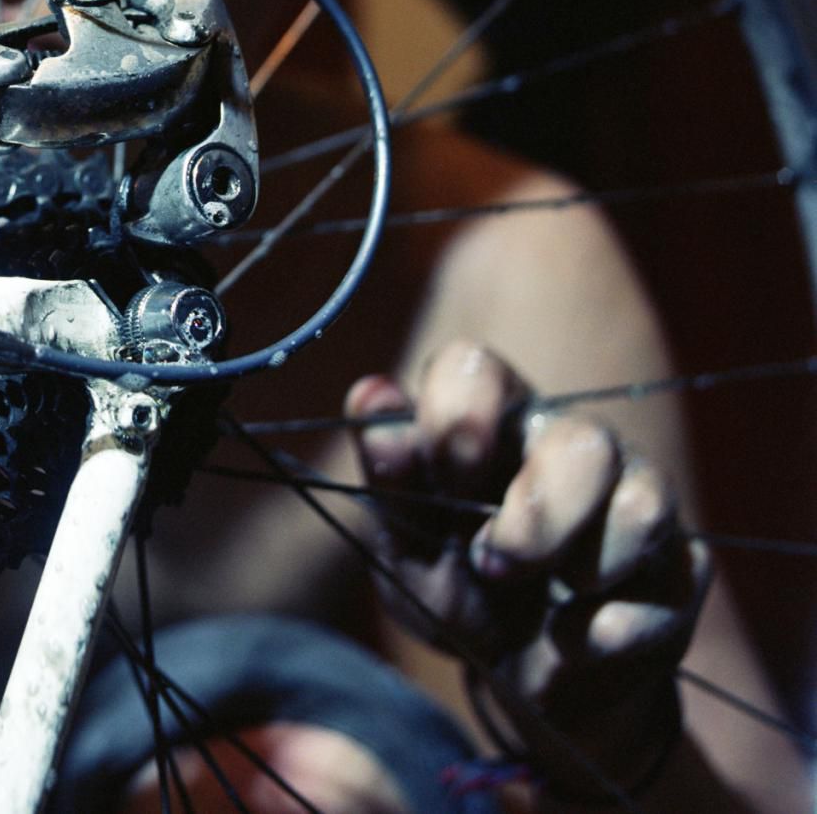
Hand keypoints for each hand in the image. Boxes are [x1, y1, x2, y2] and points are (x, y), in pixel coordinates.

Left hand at [346, 342, 708, 795]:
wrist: (527, 682)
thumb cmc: (458, 589)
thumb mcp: (409, 547)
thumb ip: (391, 477)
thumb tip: (369, 394)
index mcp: (491, 423)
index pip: (479, 369)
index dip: (461, 410)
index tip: (448, 469)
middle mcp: (567, 445)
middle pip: (582, 437)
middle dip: (538, 510)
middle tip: (492, 564)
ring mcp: (634, 498)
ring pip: (640, 497)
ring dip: (583, 562)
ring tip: (540, 607)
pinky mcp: (681, 566)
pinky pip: (671, 580)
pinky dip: (615, 626)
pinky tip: (577, 642)